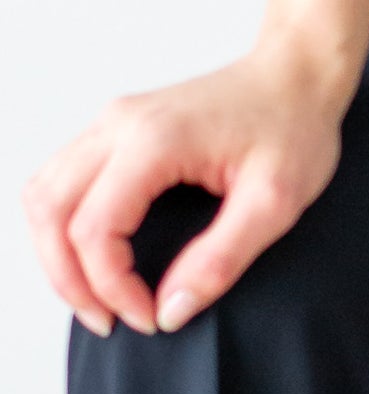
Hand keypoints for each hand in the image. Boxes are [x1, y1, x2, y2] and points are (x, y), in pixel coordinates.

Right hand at [20, 45, 350, 338]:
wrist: (297, 72)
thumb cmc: (294, 125)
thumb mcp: (276, 200)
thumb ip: (222, 259)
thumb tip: (169, 312)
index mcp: (156, 138)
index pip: (95, 229)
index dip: (112, 288)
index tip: (152, 318)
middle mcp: (121, 123)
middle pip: (50, 212)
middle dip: (69, 280)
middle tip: (110, 321)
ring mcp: (115, 119)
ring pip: (45, 194)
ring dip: (56, 253)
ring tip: (98, 296)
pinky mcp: (118, 126)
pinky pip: (61, 179)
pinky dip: (63, 224)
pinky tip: (96, 255)